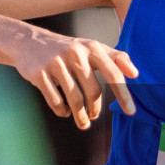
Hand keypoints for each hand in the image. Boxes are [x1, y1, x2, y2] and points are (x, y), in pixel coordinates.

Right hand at [13, 31, 136, 128]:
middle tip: (93, 116)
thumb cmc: (69, 49)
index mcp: (92, 48)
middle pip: (93, 91)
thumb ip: (116, 58)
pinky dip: (62, 111)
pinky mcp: (39, 74)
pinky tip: (65, 112)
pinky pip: (55, 101)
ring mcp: (56, 63)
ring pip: (75, 100)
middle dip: (95, 109)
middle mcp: (75, 53)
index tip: (131, 112)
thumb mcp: (92, 47)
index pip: (113, 73)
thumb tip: (135, 73)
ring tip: (83, 122)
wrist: (29, 42)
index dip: (123, 94)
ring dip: (80, 116)